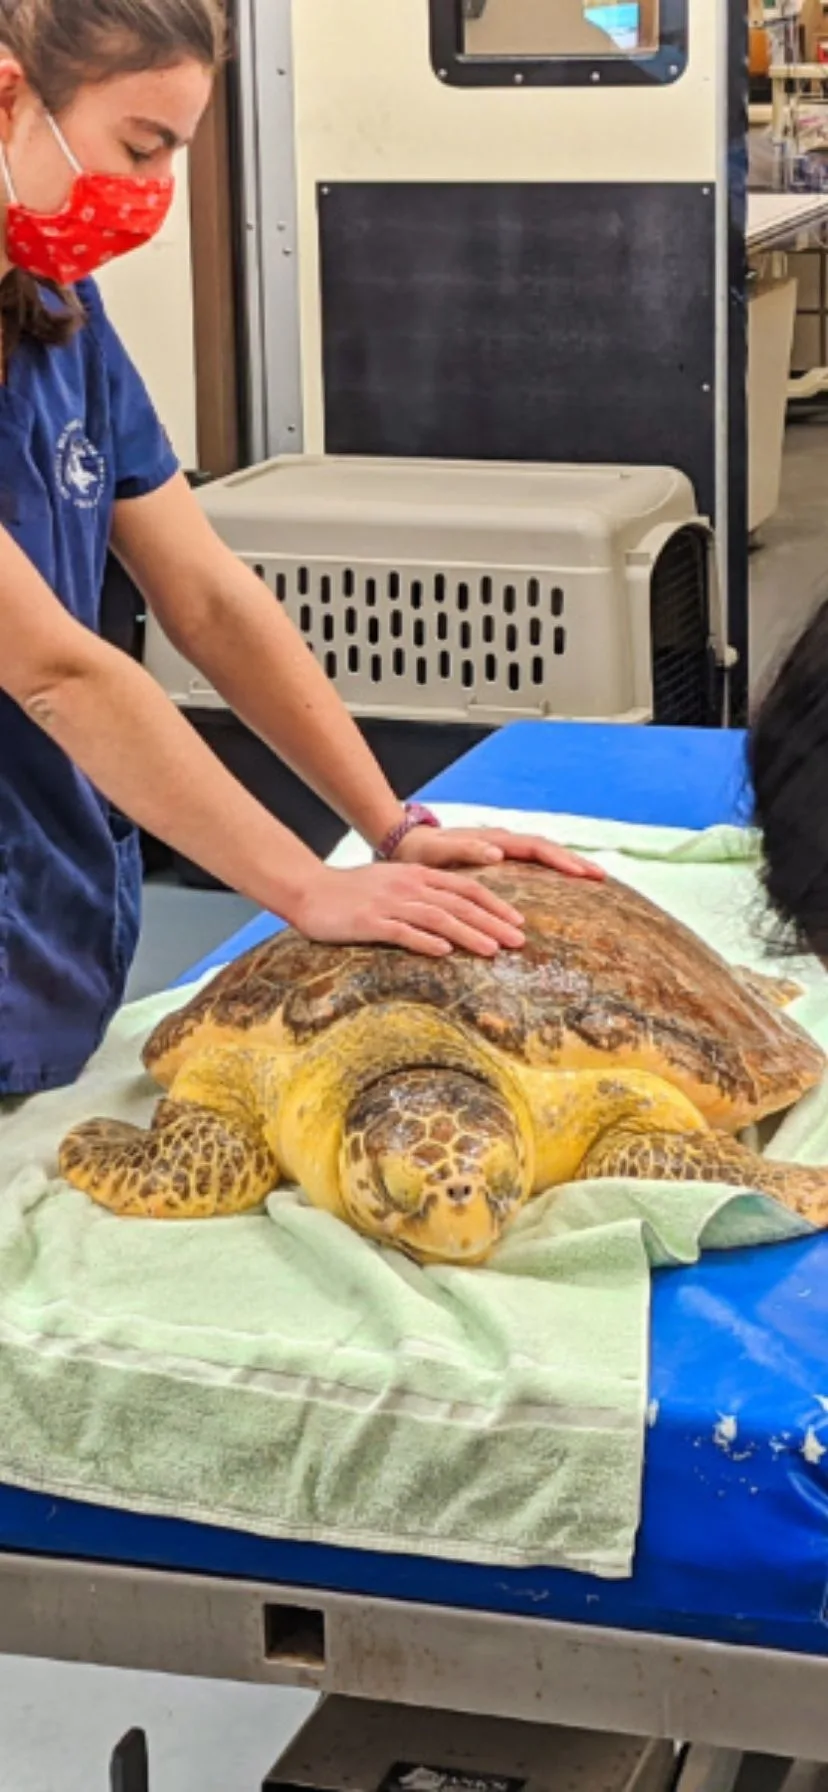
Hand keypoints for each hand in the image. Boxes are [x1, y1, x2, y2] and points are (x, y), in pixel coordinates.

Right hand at [291, 862, 527, 957]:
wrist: (308, 890)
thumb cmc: (351, 892)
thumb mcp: (392, 884)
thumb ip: (421, 894)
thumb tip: (452, 917)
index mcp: (417, 874)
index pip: (465, 887)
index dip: (494, 904)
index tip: (518, 921)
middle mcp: (408, 885)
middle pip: (459, 903)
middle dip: (492, 922)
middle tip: (519, 941)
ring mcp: (389, 903)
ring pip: (438, 917)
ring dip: (469, 933)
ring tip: (492, 950)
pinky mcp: (370, 921)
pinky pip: (402, 931)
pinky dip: (426, 941)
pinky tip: (445, 953)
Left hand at [394, 824, 604, 880]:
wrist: (405, 844)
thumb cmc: (421, 852)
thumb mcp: (438, 852)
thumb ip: (465, 850)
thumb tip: (498, 852)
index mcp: (493, 839)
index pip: (536, 847)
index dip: (560, 859)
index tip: (583, 873)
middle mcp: (503, 842)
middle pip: (548, 849)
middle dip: (575, 861)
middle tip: (602, 877)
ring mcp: (502, 850)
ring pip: (543, 855)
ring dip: (567, 865)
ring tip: (593, 880)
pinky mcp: (498, 860)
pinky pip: (532, 864)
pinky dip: (551, 871)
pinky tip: (563, 886)